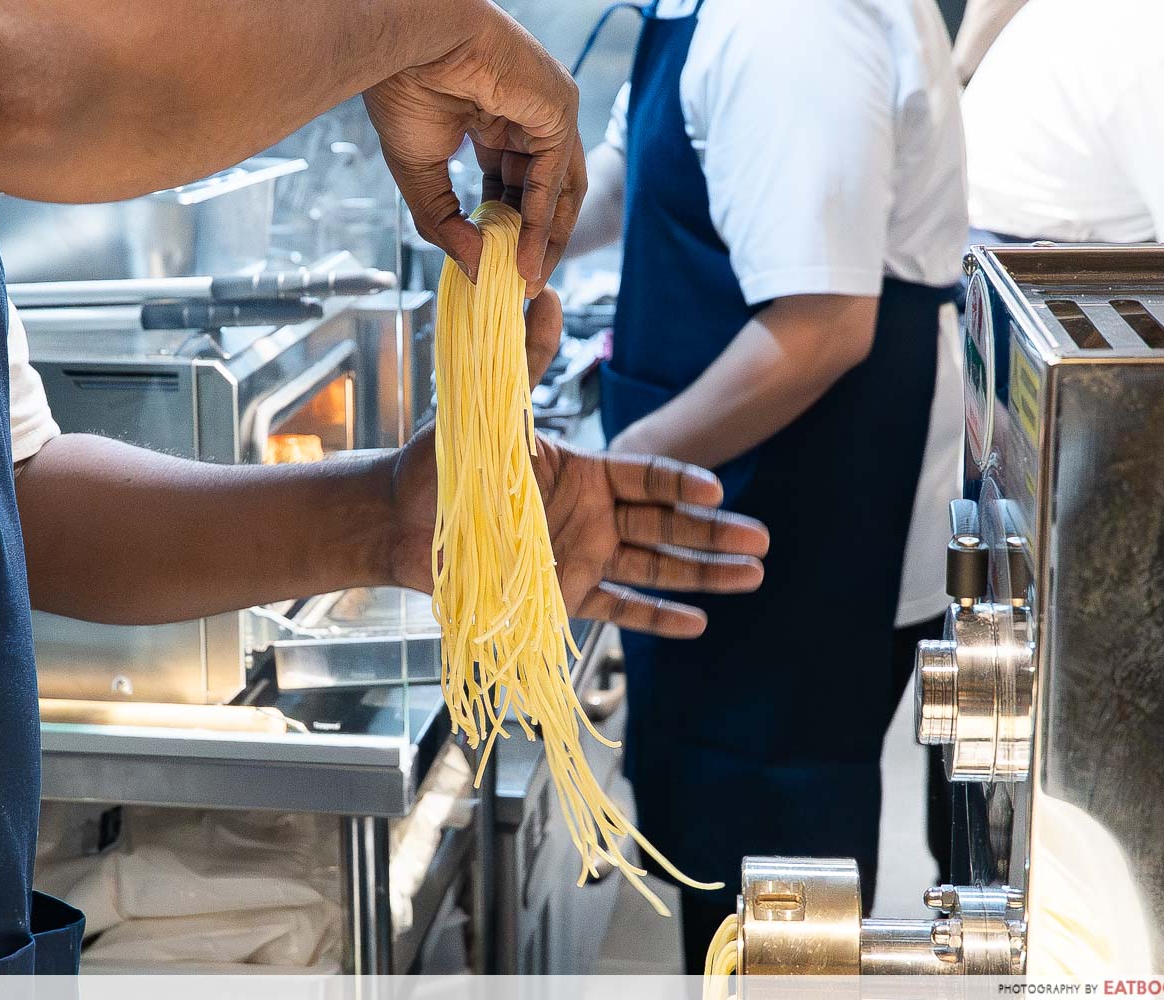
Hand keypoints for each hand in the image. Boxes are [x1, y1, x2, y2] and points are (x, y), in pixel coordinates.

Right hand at [363, 1, 585, 296]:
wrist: (404, 46)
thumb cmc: (404, 91)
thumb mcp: (421, 176)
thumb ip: (447, 224)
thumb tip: (473, 267)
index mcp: (496, 123)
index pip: (515, 187)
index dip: (507, 231)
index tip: (498, 269)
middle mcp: (528, 117)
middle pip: (545, 192)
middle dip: (533, 242)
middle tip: (521, 284)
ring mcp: (548, 110)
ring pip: (558, 188)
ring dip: (543, 239)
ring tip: (525, 278)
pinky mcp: (558, 107)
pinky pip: (553, 176)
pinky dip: (540, 218)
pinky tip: (523, 251)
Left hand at [388, 290, 767, 637]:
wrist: (401, 520)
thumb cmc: (444, 462)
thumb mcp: (491, 412)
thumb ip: (526, 364)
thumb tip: (543, 294)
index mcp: (583, 472)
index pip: (648, 477)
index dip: (683, 484)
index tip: (717, 491)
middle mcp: (591, 515)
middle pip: (667, 524)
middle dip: (714, 533)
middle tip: (762, 542)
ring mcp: (581, 557)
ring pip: (655, 566)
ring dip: (702, 573)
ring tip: (753, 576)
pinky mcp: (561, 597)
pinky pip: (618, 608)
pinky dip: (655, 619)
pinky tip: (697, 624)